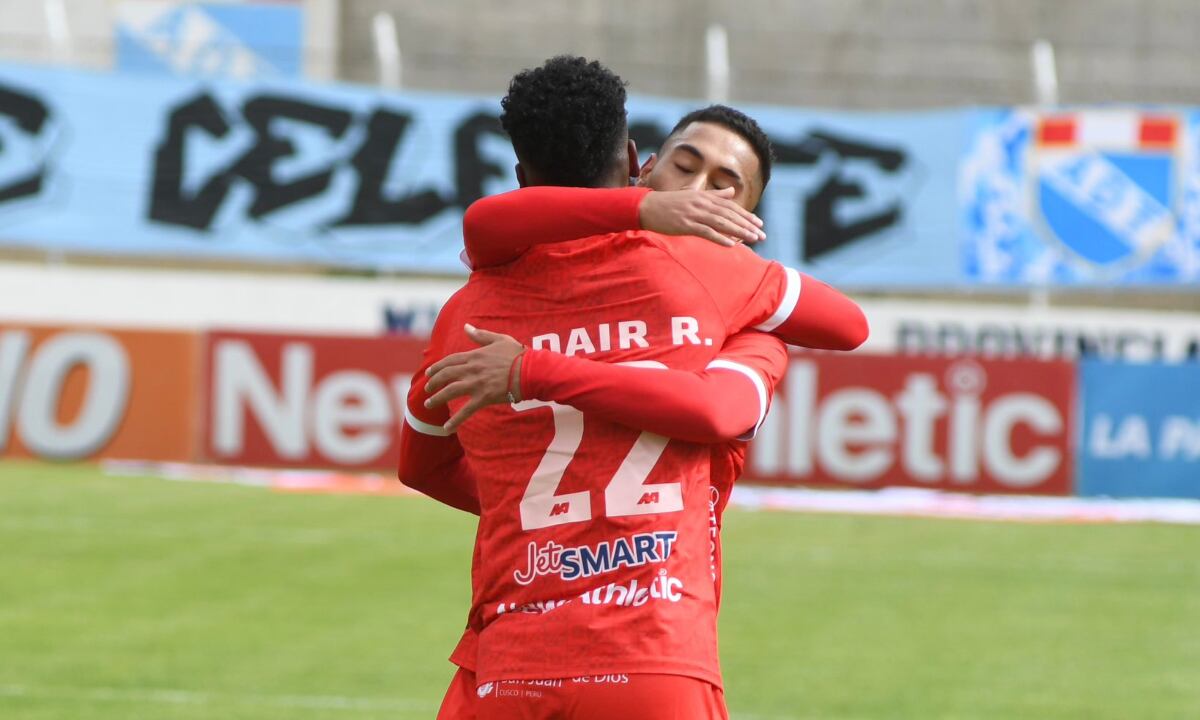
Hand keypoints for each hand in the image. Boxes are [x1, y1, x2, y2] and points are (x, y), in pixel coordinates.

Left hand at [424, 324, 523, 431]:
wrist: (531, 371)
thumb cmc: (519, 355)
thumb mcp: (500, 339)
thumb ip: (481, 335)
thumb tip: (466, 327)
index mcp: (475, 355)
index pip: (450, 361)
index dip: (437, 367)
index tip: (428, 373)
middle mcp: (472, 369)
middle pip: (446, 375)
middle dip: (433, 382)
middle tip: (427, 389)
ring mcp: (477, 384)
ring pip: (450, 391)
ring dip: (437, 398)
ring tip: (429, 404)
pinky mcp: (484, 398)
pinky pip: (466, 411)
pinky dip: (455, 420)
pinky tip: (447, 428)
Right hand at [638, 187, 764, 246]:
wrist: (647, 207)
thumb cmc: (670, 203)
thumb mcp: (693, 195)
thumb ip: (714, 195)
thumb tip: (731, 192)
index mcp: (705, 197)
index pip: (730, 206)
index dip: (746, 215)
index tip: (759, 223)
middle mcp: (702, 204)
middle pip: (730, 215)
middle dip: (747, 225)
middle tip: (762, 235)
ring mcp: (694, 214)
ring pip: (722, 223)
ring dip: (739, 232)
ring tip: (752, 239)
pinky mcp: (685, 225)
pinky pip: (706, 232)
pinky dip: (719, 238)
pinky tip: (731, 245)